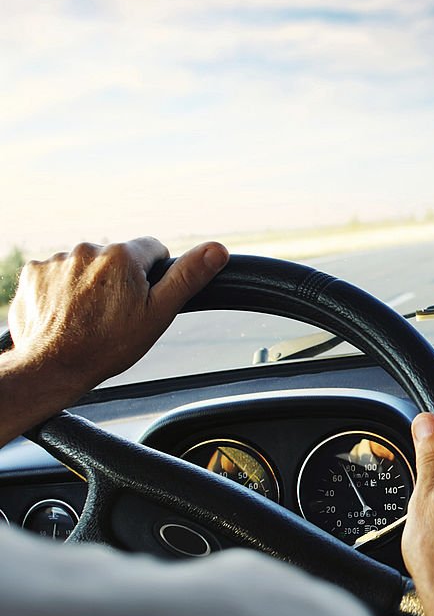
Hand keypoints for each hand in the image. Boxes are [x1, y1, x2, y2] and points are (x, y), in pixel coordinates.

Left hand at [1, 238, 227, 441]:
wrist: (51, 368)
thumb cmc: (107, 345)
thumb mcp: (159, 313)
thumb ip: (188, 277)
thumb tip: (218, 249)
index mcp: (123, 256)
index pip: (152, 248)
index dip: (153, 274)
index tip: (143, 298)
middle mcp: (88, 250)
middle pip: (117, 258)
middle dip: (120, 279)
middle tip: (116, 313)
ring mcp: (57, 261)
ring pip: (86, 266)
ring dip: (90, 284)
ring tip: (88, 317)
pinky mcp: (34, 273)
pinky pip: (57, 274)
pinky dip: (62, 290)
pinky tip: (65, 314)